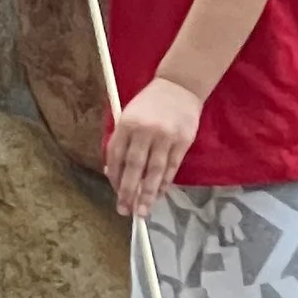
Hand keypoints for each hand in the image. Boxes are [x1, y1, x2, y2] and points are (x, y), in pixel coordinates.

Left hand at [106, 74, 201, 216]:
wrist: (180, 86)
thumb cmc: (150, 104)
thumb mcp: (129, 116)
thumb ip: (121, 142)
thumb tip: (114, 174)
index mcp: (127, 123)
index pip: (116, 156)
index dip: (115, 179)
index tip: (116, 194)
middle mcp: (145, 130)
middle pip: (134, 167)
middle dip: (128, 192)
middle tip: (125, 211)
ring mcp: (166, 135)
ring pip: (154, 171)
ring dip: (147, 194)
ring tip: (142, 211)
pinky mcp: (183, 140)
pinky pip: (172, 167)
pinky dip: (165, 183)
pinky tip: (160, 194)